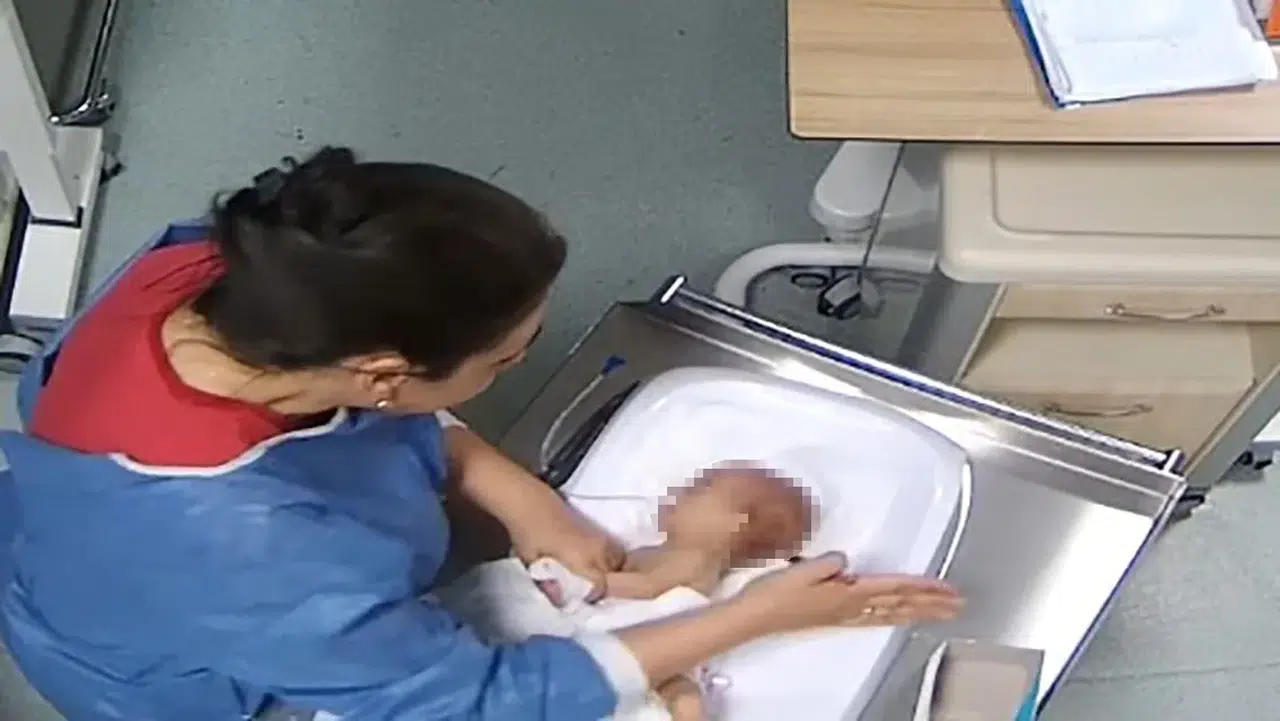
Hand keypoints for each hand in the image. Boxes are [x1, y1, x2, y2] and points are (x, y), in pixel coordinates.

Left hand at [511, 505, 624, 605]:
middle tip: (588, 591)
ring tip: (593, 577)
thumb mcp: (533, 563)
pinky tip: (592, 562)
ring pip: (617, 559)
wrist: (530, 502)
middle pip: (614, 573)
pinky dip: (607, 558)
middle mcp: (597, 549)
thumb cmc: (530, 533)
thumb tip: (561, 604)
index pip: (601, 586)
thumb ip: (548, 585)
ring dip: (609, 570)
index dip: (593, 596)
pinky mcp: (595, 529)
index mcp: (584, 560)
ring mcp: (599, 537)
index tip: (582, 600)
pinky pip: (612, 549)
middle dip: (605, 584)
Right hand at [733, 553, 962, 634]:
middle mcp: (852, 606)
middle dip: (931, 603)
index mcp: (849, 593)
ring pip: (891, 613)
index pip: (895, 587)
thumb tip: (846, 561)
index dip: (924, 587)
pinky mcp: (836, 617)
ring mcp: (845, 614)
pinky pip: (876, 617)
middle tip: (958, 604)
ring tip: (940, 612)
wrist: (756, 616)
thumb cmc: (776, 593)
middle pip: (900, 604)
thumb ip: (829, 563)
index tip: (949, 588)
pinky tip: (897, 617)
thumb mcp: (803, 570)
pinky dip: (894, 616)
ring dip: (918, 612)